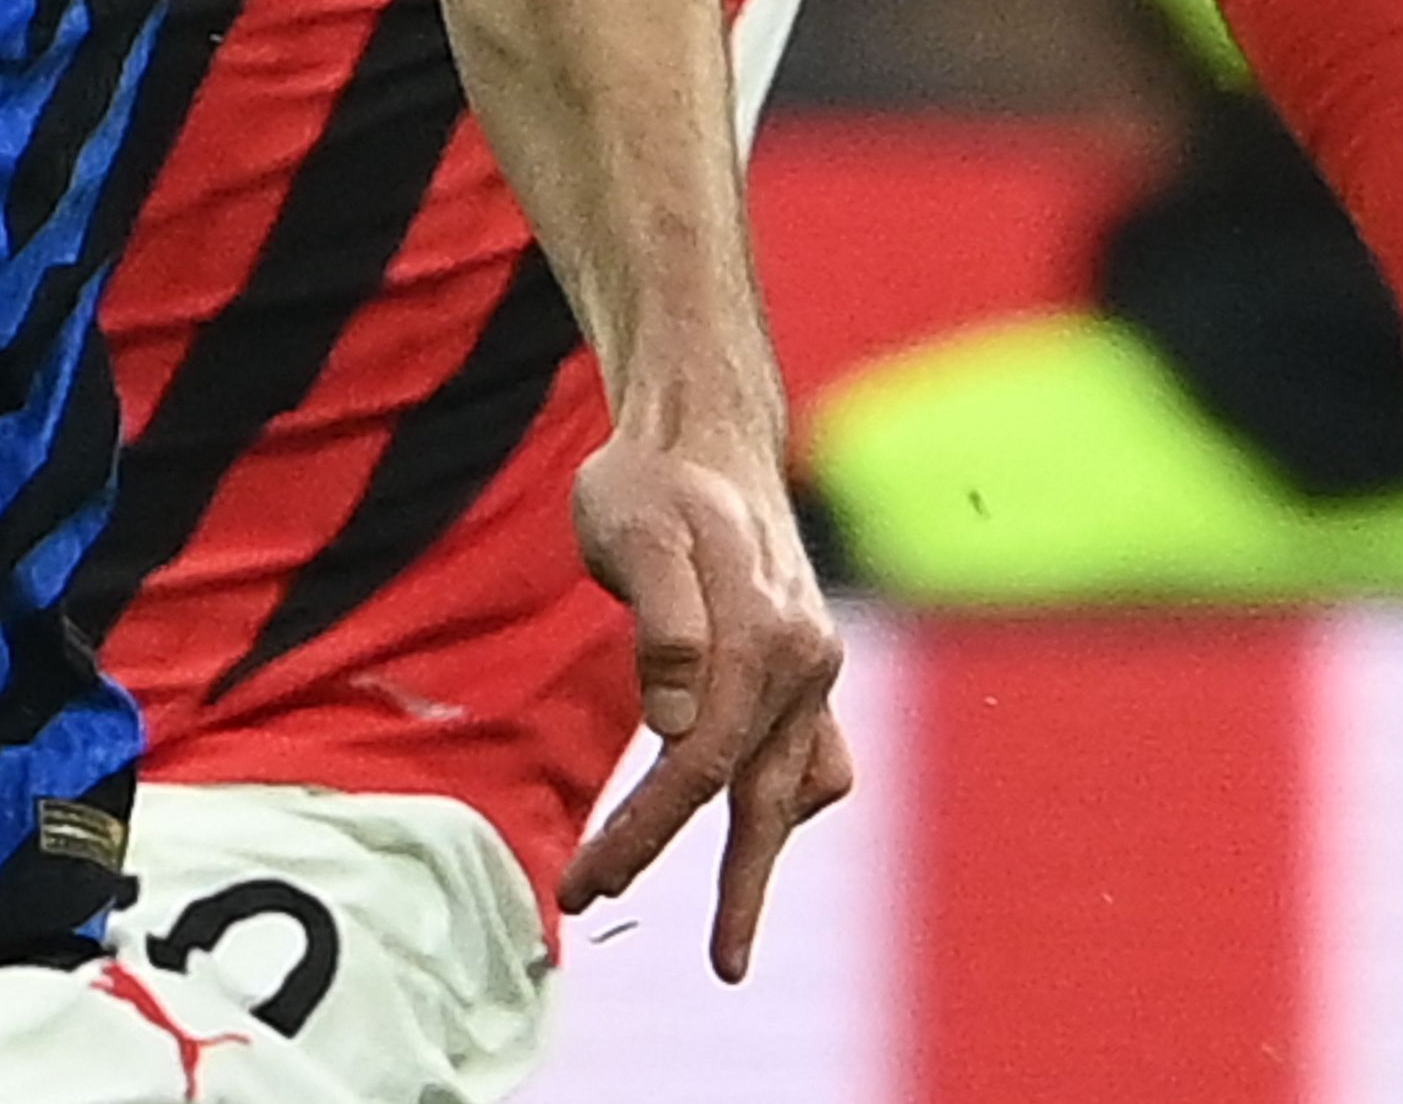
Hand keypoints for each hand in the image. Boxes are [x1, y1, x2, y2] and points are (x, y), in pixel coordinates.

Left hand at [558, 429, 852, 979]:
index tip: (586, 886)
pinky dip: (790, 800)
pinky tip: (758, 823)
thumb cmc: (650, 480)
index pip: (699, 765)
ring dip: (766, 860)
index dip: (643, 834)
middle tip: (719, 971)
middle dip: (730, 888)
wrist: (701, 432)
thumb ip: (663, 622)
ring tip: (735, 933)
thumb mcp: (632, 528)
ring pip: (798, 788)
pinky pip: (816, 755)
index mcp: (763, 635)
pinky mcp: (805, 667)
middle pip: (758, 797)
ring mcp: (812, 666)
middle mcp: (804, 660)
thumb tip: (676, 724)